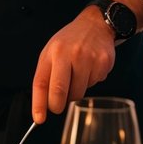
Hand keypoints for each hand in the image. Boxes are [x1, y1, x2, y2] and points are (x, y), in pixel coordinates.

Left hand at [31, 7, 115, 122]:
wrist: (95, 24)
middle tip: (57, 106)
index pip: (41, 82)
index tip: (38, 119)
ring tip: (77, 75)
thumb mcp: (51, 53)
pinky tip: (90, 68)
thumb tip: (43, 106)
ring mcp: (88, 58)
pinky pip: (94, 85)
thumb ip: (46, 77)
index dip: (39, 104)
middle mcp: (70, 54)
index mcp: (53, 52)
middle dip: (57, 105)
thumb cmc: (69, 42)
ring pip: (78, 93)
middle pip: (60, 92)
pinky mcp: (103, 63)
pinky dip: (90, 82)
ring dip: (75, 91)